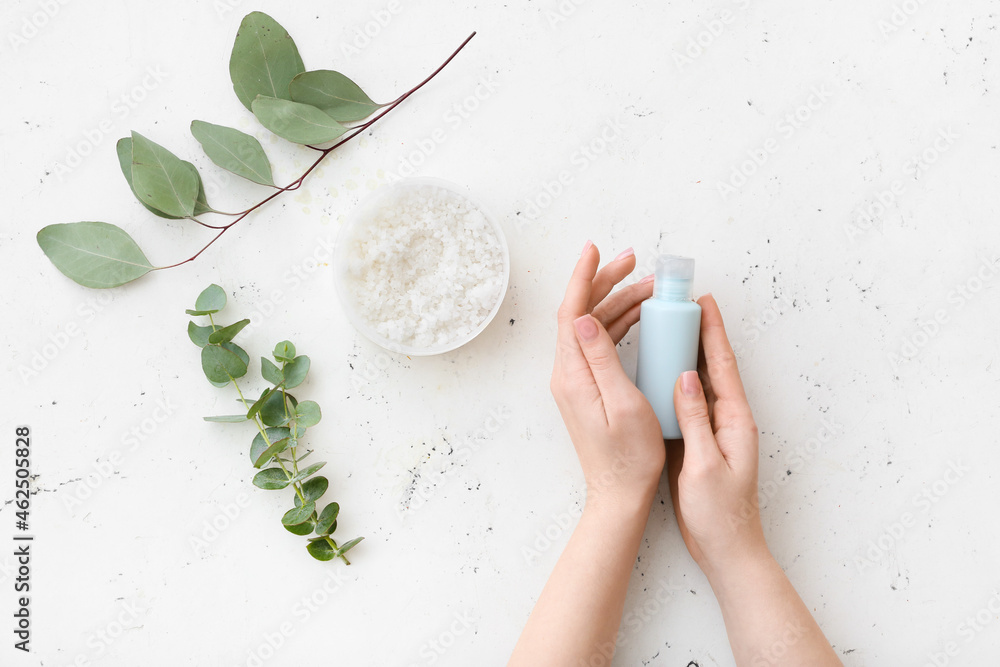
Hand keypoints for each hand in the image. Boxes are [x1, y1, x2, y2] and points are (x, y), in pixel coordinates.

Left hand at [550, 242, 663, 506]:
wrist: (620, 494)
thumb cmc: (628, 456)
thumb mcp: (621, 404)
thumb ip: (602, 359)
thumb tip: (582, 318)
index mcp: (572, 375)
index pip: (571, 312)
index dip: (582, 277)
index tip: (594, 249)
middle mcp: (569, 374)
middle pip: (581, 313)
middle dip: (606, 282)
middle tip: (634, 261)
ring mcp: (578, 381)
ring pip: (593, 327)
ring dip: (618, 303)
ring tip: (650, 287)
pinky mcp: (589, 388)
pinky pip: (601, 345)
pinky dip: (620, 325)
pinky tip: (641, 317)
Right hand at [667, 294, 767, 573]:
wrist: (726, 550)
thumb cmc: (720, 514)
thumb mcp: (705, 465)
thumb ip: (696, 420)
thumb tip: (686, 376)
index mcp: (734, 421)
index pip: (723, 365)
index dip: (713, 331)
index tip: (703, 301)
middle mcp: (727, 419)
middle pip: (714, 366)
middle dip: (701, 332)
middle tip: (682, 303)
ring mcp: (714, 430)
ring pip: (700, 381)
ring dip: (688, 352)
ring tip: (669, 326)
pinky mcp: (700, 442)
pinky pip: (688, 401)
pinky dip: (676, 380)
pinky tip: (661, 371)